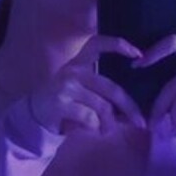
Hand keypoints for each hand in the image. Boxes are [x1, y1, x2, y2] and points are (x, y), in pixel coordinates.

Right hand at [29, 36, 147, 134]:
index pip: (97, 44)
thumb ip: (105, 95)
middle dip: (130, 108)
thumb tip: (133, 111)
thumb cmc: (65, 103)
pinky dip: (96, 128)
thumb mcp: (83, 92)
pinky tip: (94, 130)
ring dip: (110, 124)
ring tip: (108, 130)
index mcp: (79, 63)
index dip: (118, 45)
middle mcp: (73, 71)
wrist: (35, 115)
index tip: (139, 53)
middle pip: (111, 89)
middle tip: (140, 122)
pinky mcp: (60, 103)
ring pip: (102, 107)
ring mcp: (66, 86)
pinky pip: (90, 118)